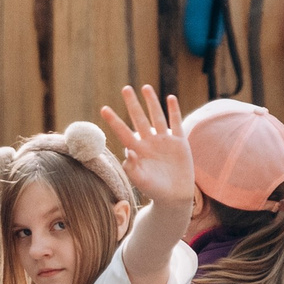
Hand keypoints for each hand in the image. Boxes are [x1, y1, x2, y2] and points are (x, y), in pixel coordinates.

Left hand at [102, 85, 193, 210]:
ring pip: (157, 117)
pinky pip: (176, 123)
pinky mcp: (179, 142)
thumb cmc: (154, 190)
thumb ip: (132, 168)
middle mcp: (149, 142)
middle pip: (139, 119)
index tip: (104, 108)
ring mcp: (164, 140)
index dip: (114, 121)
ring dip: (152, 102)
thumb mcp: (141, 181)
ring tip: (145, 87)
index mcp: (137, 150)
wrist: (174, 196)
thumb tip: (129, 151)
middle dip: (132, 104)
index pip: (123, 132)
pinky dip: (173, 111)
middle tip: (125, 88)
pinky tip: (170, 98)